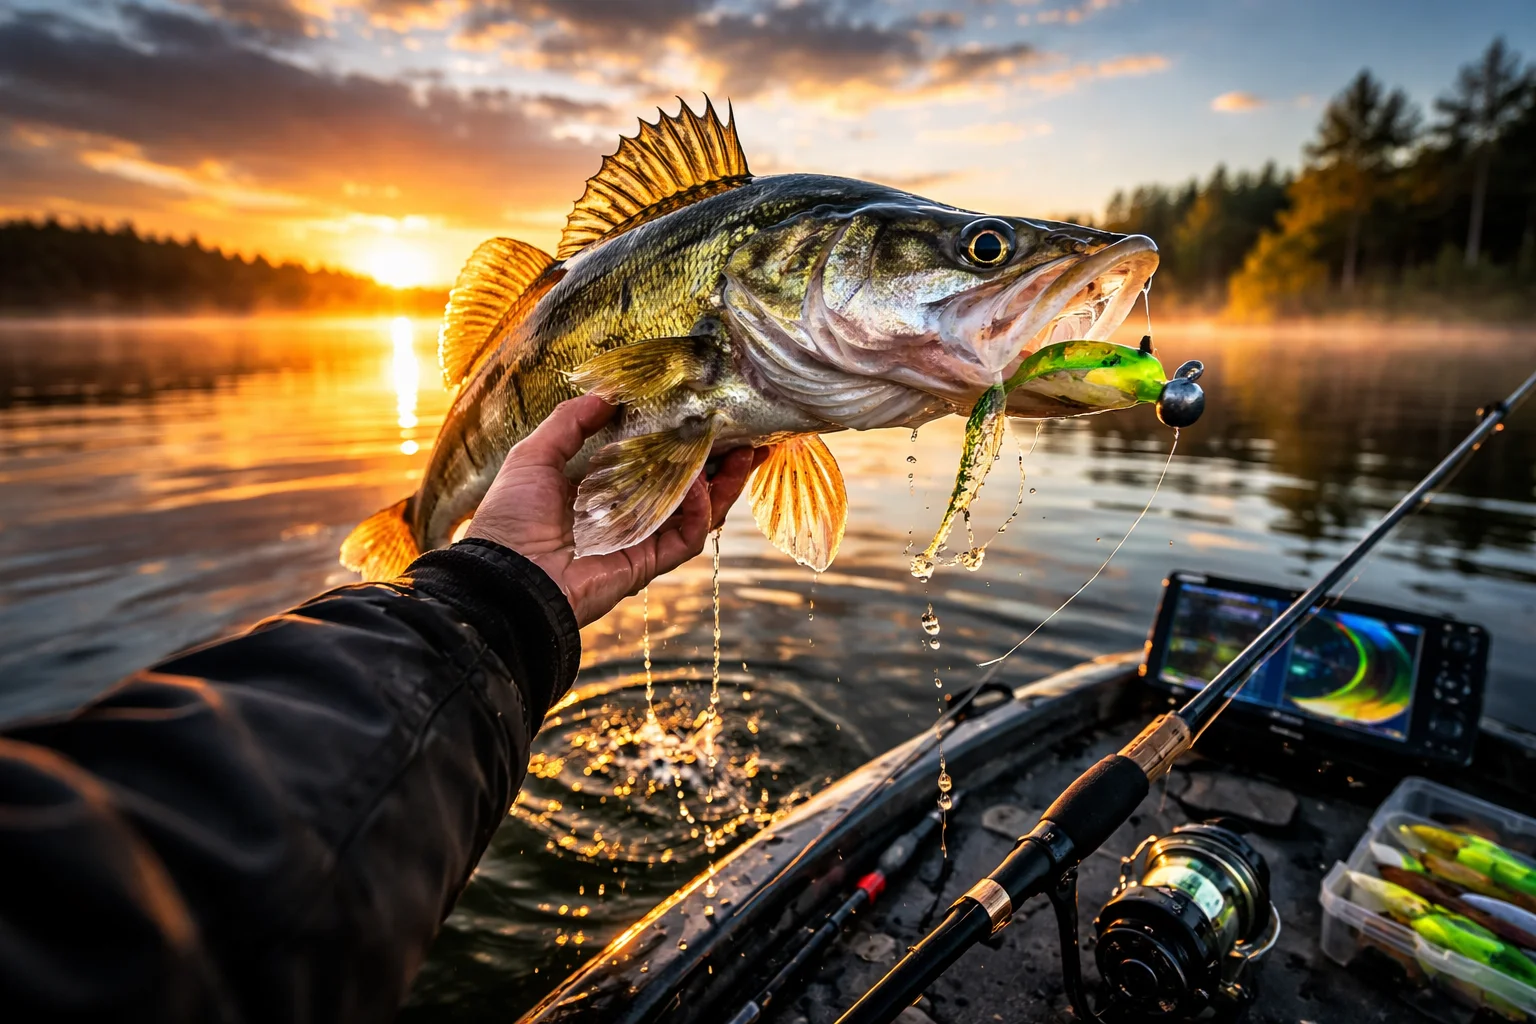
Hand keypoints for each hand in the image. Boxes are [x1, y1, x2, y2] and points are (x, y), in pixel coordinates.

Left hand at [465, 395, 764, 627]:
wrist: (504, 576)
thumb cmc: (510, 519)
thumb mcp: (534, 456)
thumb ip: (569, 423)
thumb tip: (605, 396)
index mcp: (601, 490)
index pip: (653, 462)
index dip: (680, 441)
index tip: (705, 416)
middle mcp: (626, 515)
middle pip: (686, 487)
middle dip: (718, 462)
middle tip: (745, 435)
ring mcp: (640, 541)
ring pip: (697, 513)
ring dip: (724, 485)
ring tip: (746, 455)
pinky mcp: (646, 564)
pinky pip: (686, 539)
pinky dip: (700, 515)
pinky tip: (703, 489)